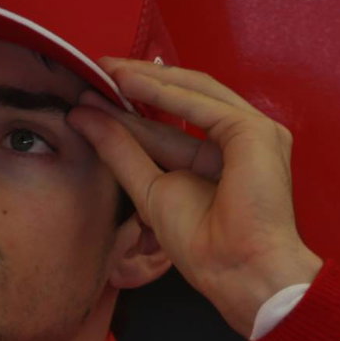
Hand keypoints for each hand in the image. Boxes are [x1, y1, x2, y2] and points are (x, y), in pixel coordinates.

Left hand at [67, 60, 321, 336]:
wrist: (237, 270)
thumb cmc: (204, 246)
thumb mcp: (150, 190)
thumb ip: (121, 151)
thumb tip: (83, 117)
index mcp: (220, 157)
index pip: (173, 122)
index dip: (133, 108)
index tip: (92, 97)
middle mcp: (238, 140)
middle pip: (184, 99)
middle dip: (139, 84)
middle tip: (96, 69)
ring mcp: (252, 132)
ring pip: (194, 93)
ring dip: (148, 80)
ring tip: (105, 70)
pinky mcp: (256, 131)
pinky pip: (204, 104)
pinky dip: (165, 92)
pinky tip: (129, 83)